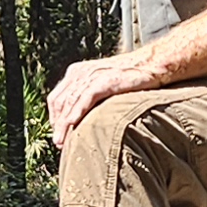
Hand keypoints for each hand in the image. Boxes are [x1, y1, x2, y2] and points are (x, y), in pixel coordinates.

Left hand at [44, 53, 161, 145]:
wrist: (152, 64)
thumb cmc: (131, 77)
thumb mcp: (104, 84)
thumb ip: (90, 96)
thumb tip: (82, 120)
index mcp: (77, 72)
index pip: (56, 98)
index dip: (54, 118)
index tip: (58, 134)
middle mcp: (81, 72)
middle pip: (60, 102)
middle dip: (57, 124)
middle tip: (59, 143)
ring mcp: (92, 75)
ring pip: (69, 102)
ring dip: (63, 124)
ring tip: (62, 142)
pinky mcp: (104, 80)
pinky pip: (85, 99)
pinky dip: (76, 113)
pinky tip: (72, 125)